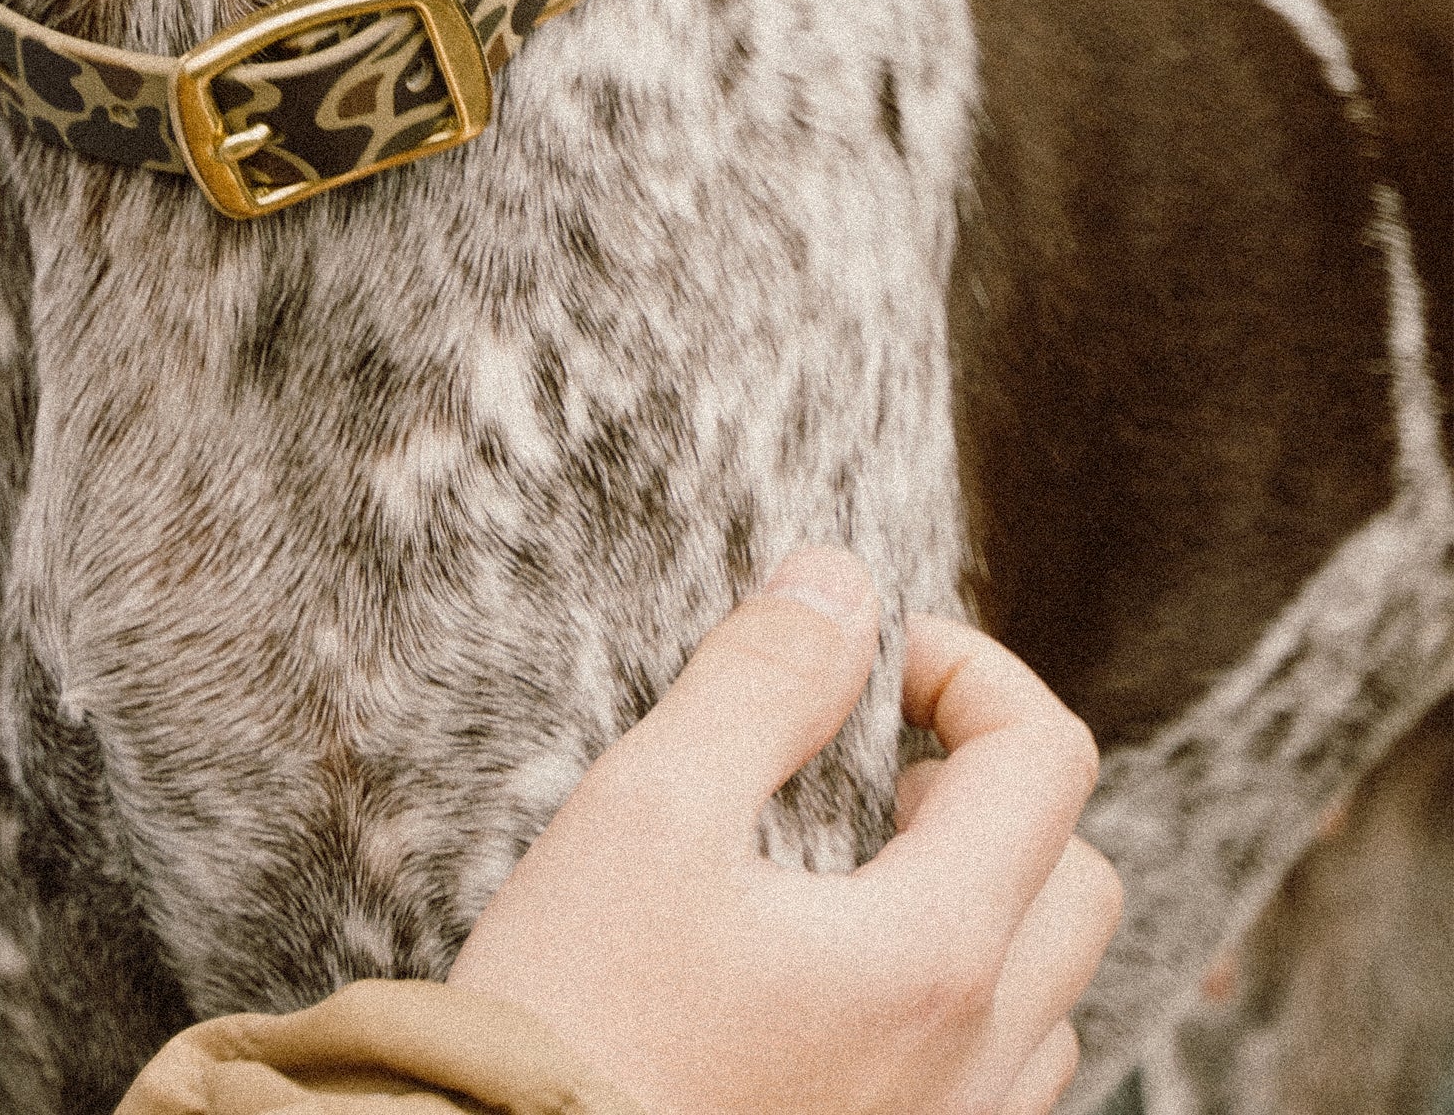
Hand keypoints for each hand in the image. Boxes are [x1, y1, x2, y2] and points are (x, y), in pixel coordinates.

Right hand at [449, 548, 1121, 1114]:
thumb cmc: (578, 1020)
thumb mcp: (648, 813)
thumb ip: (758, 685)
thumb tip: (838, 590)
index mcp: (933, 954)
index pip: (1043, 758)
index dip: (962, 668)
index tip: (862, 663)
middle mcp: (975, 1059)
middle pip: (1077, 873)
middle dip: (987, 782)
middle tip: (859, 765)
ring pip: (1046, 990)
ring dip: (978, 898)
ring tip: (838, 872)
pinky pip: (995, 1078)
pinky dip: (950, 999)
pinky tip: (831, 979)